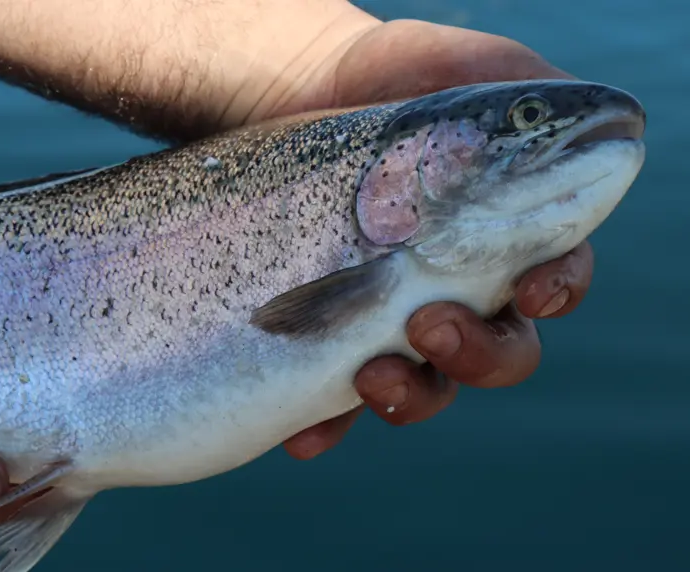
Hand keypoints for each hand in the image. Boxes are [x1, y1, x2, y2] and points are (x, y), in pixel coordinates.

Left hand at [269, 20, 592, 458]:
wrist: (297, 94)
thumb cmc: (391, 84)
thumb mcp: (459, 67)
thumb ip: (524, 93)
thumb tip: (607, 123)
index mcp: (503, 237)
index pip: (553, 281)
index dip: (554, 292)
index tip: (532, 287)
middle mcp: (457, 291)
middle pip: (498, 352)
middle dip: (477, 353)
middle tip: (430, 324)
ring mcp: (390, 322)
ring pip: (426, 386)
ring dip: (410, 393)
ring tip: (370, 374)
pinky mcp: (327, 340)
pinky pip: (330, 400)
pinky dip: (322, 423)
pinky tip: (302, 434)